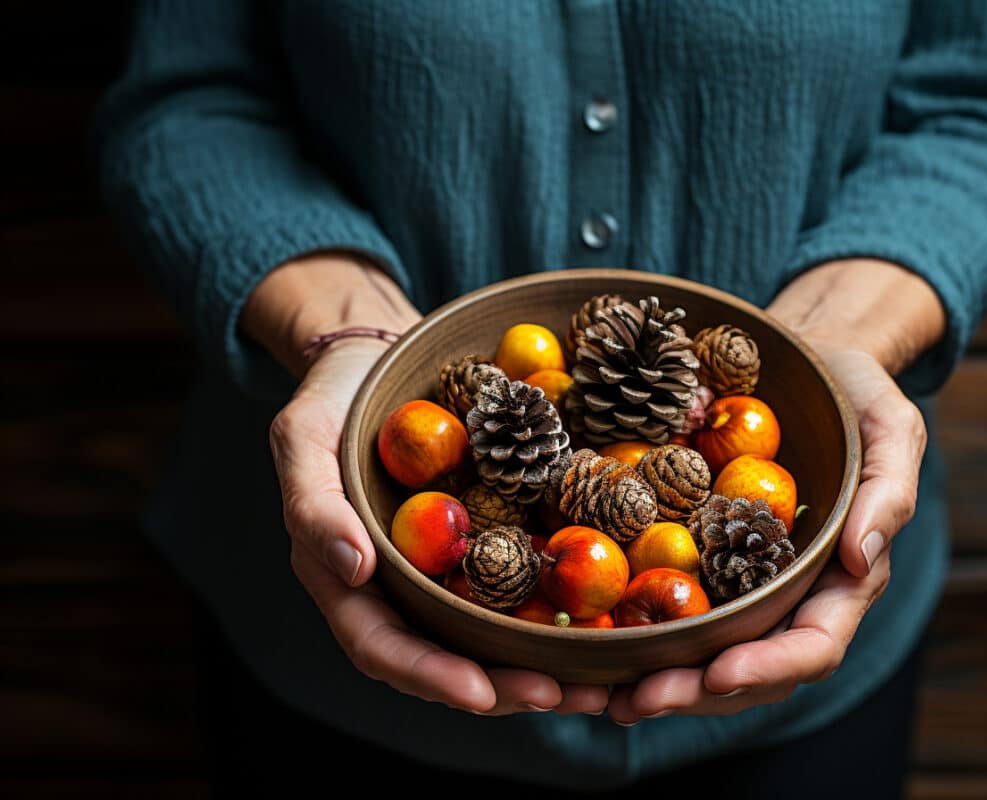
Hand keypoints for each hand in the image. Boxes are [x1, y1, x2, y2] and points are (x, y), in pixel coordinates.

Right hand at [247, 254, 609, 715]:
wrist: (380, 356)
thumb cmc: (334, 396)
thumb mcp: (303, 437)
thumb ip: (314, 504)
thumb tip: (352, 570)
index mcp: (348, 579)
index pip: (384, 645)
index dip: (431, 675)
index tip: (483, 693)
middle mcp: (399, 587)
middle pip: (448, 658)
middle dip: (504, 688)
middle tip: (566, 696)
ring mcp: (446, 568)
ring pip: (490, 637)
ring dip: (542, 668)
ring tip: (599, 684)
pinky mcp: (486, 541)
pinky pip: (521, 587)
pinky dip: (557, 613)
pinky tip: (605, 623)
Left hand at [606, 259, 940, 722]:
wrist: (803, 363)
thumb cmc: (854, 398)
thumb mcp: (890, 431)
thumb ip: (887, 493)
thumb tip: (862, 559)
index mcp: (838, 580)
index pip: (813, 644)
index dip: (768, 667)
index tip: (719, 673)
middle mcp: (786, 596)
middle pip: (747, 668)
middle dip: (694, 691)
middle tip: (636, 700)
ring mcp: (737, 582)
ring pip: (700, 654)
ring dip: (653, 681)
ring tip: (599, 695)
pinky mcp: (694, 556)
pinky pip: (665, 604)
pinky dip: (629, 632)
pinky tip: (586, 640)